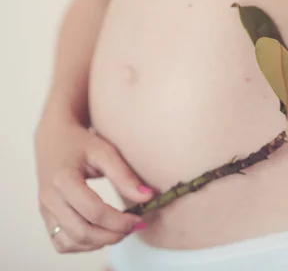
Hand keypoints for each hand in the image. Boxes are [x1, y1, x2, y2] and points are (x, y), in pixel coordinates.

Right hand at [35, 118, 153, 252]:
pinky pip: (61, 243)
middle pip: (82, 231)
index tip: (139, 219)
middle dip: (112, 235)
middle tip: (133, 227)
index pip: (94, 211)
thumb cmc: (82, 143)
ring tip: (120, 231)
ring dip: (98, 243)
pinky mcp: (46, 216)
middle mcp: (50, 198)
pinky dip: (82, 245)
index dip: (119, 221)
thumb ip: (124, 175)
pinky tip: (100, 233)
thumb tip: (147, 197)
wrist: (54, 138)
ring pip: (70, 242)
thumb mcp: (105, 151)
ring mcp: (45, 210)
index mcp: (63, 180)